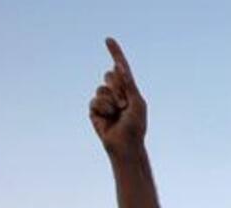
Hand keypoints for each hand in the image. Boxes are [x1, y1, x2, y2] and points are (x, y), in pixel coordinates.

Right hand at [89, 38, 147, 155]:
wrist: (125, 144)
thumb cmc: (136, 126)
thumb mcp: (136, 103)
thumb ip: (128, 85)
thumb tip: (118, 66)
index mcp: (129, 89)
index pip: (121, 68)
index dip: (115, 53)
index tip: (108, 39)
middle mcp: (116, 92)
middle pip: (110, 76)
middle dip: (117, 88)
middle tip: (124, 105)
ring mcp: (104, 100)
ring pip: (101, 89)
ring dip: (110, 102)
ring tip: (117, 114)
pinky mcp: (95, 110)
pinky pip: (94, 101)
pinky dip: (102, 109)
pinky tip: (107, 119)